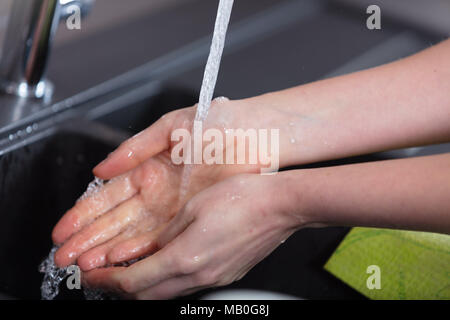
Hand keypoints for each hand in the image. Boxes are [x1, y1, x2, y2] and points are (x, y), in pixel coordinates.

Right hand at [52, 98, 269, 269]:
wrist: (256, 134)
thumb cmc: (218, 123)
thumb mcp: (171, 127)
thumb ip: (135, 147)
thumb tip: (102, 167)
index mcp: (146, 169)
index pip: (106, 197)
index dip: (82, 215)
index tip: (63, 231)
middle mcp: (156, 194)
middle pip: (114, 221)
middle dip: (87, 240)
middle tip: (64, 257)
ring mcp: (172, 209)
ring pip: (132, 234)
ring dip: (107, 250)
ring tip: (84, 265)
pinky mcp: (191, 218)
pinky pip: (159, 238)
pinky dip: (138, 251)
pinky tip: (118, 262)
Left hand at [82, 173, 306, 298]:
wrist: (282, 207)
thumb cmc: (244, 199)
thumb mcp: (194, 207)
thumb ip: (167, 232)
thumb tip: (151, 246)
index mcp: (186, 258)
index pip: (134, 281)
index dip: (107, 279)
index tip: (90, 273)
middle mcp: (199, 276)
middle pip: (146, 295)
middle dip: (118, 288)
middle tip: (101, 275)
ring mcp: (214, 278)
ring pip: (165, 293)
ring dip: (141, 286)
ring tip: (127, 271)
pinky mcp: (225, 274)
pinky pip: (185, 285)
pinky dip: (164, 281)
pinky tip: (162, 266)